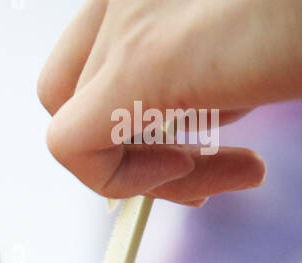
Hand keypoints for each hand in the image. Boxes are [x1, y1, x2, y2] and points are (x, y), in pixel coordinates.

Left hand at [37, 0, 301, 202]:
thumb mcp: (252, 48)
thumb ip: (209, 69)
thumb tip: (193, 120)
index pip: (98, 50)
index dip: (136, 109)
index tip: (204, 143)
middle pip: (81, 86)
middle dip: (138, 145)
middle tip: (210, 173)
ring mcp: (127, 15)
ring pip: (77, 119)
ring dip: (150, 170)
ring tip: (236, 172)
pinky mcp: (138, 61)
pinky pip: (73, 147)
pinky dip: (120, 183)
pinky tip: (196, 178)